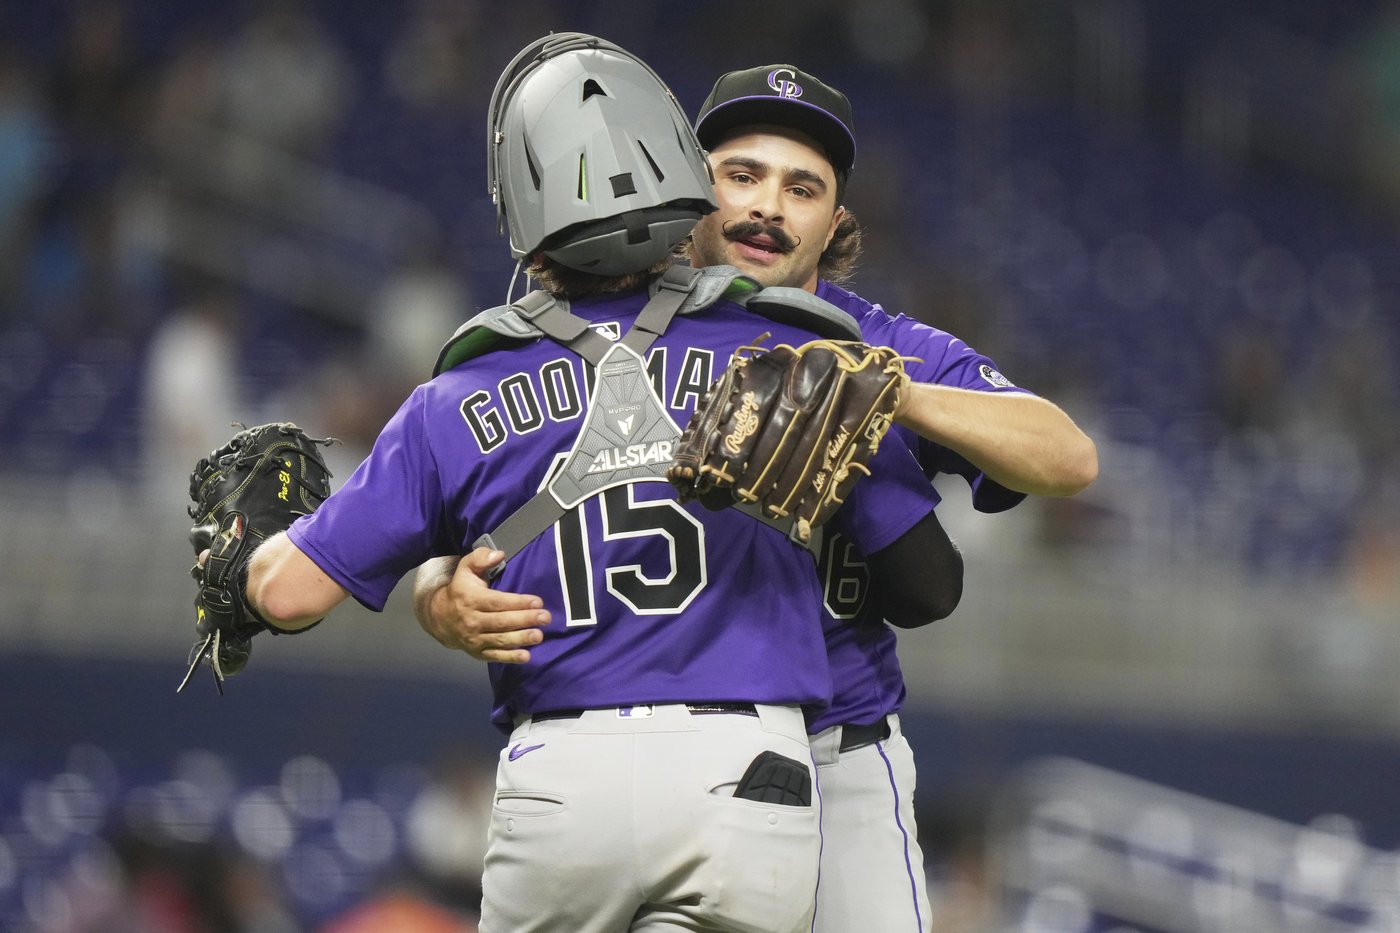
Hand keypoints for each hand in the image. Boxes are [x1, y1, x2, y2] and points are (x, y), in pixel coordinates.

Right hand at [418, 548, 549, 663]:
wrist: (440, 617)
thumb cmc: (461, 589)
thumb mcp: (466, 568)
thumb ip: (480, 558)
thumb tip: (499, 555)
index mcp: (471, 599)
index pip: (497, 602)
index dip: (518, 602)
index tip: (538, 601)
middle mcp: (472, 620)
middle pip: (501, 622)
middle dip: (525, 620)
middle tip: (546, 617)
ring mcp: (474, 639)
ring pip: (500, 640)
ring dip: (521, 639)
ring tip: (539, 636)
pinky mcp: (477, 652)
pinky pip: (494, 656)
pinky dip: (510, 658)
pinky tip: (526, 656)